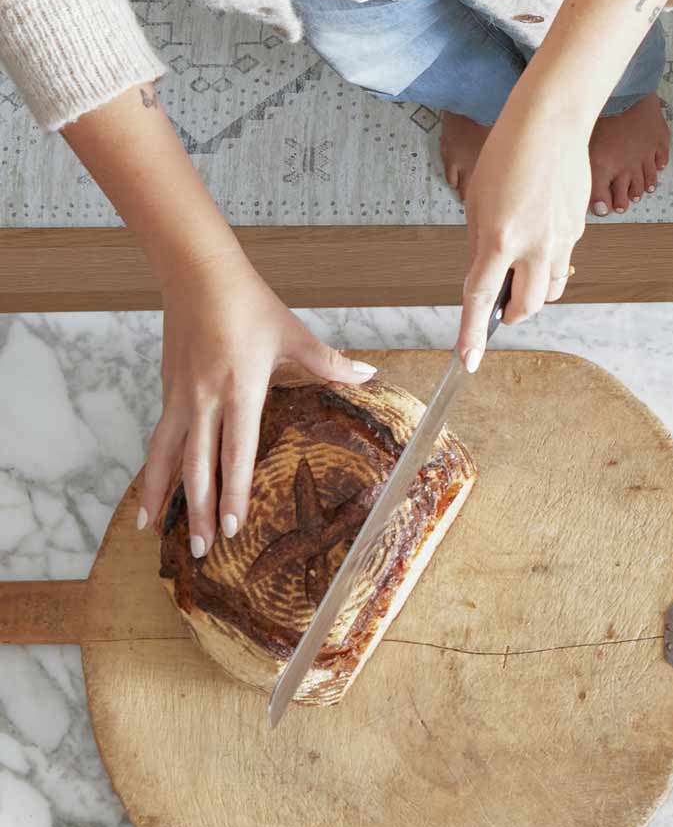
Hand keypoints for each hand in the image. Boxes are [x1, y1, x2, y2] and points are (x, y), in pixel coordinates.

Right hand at [140, 251, 377, 553]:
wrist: (199, 276)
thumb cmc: (250, 305)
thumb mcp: (293, 333)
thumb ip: (329, 363)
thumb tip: (369, 374)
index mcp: (241, 389)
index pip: (237, 453)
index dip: (234, 492)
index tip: (233, 527)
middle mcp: (205, 400)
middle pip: (199, 466)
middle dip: (199, 511)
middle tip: (202, 550)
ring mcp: (182, 397)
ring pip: (168, 457)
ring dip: (162, 496)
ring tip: (153, 531)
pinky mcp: (168, 391)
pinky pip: (159, 439)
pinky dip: (152, 468)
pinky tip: (149, 491)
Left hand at [456, 110, 587, 368]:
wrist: (551, 123)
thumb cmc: (507, 154)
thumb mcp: (476, 201)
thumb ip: (478, 245)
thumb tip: (482, 279)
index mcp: (500, 238)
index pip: (482, 299)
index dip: (473, 335)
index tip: (467, 361)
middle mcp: (535, 244)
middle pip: (527, 306)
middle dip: (511, 314)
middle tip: (500, 305)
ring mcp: (562, 238)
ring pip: (551, 289)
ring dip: (533, 293)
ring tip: (520, 269)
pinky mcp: (579, 227)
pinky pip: (564, 260)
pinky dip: (548, 262)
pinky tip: (539, 234)